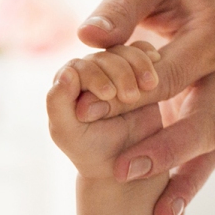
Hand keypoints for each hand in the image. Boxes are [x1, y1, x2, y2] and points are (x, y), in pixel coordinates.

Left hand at [47, 44, 165, 181]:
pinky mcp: (137, 71)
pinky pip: (144, 52)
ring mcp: (113, 70)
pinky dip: (150, 58)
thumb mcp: (68, 132)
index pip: (78, 67)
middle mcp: (88, 72)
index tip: (109, 95)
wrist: (127, 162)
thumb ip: (58, 104)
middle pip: (103, 56)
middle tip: (130, 97)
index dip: (94, 76)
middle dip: (119, 72)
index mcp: (65, 85)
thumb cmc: (92, 151)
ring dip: (138, 65)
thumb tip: (66, 73)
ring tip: (148, 87)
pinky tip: (156, 72)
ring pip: (124, 51)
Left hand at [75, 0, 214, 214]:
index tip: (87, 111)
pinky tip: (168, 211)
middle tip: (125, 172)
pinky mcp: (201, 103)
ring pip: (210, 143)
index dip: (129, 95)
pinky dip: (185, 178)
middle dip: (167, 151)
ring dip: (185, 179)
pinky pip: (199, 147)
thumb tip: (90, 35)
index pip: (172, 74)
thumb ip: (118, 5)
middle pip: (206, 120)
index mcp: (214, 34)